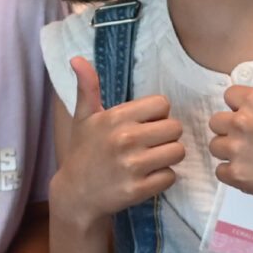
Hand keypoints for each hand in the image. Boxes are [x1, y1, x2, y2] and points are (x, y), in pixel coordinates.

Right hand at [55, 56, 184, 228]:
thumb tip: (77, 58)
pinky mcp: (138, 190)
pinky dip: (163, 178)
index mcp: (115, 118)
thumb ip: (87, 87)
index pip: (162, 104)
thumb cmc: (84, 152)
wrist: (75, 194)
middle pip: (175, 128)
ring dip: (168, 157)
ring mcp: (132, 166)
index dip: (157, 115)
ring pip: (177, 152)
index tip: (144, 125)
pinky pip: (171, 176)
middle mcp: (125, 139)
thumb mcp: (83, 117)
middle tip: (149, 144)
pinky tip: (147, 177)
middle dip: (166, 136)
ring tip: (150, 160)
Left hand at [208, 40, 252, 218]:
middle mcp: (242, 123)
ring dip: (230, 151)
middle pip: (217, 121)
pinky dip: (234, 173)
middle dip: (233, 128)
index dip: (243, 107)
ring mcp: (237, 150)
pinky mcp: (237, 175)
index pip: (229, 96)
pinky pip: (220, 171)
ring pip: (216, 146)